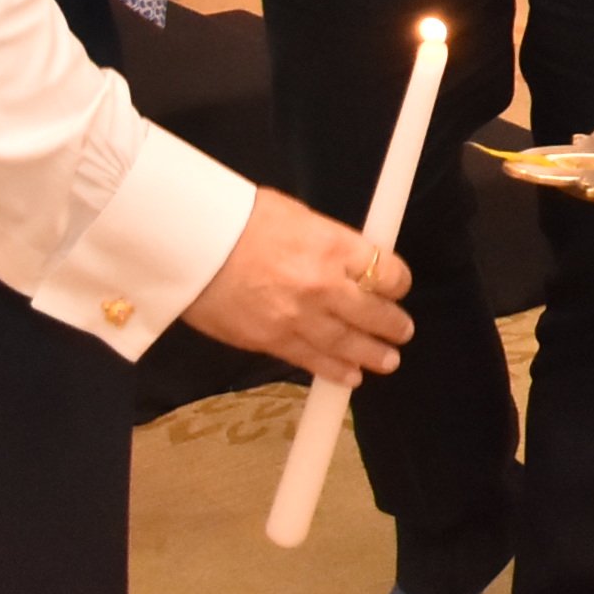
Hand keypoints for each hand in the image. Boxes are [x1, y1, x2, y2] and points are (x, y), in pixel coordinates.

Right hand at [180, 186, 414, 385]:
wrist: (191, 245)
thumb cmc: (240, 219)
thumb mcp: (299, 216)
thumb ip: (328, 241)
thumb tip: (347, 258)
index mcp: (335, 246)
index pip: (387, 272)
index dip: (398, 282)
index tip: (398, 286)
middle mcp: (325, 285)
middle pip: (374, 313)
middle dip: (392, 324)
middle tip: (402, 331)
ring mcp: (299, 318)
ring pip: (348, 344)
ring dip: (372, 355)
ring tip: (388, 361)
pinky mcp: (272, 340)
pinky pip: (313, 361)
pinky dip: (335, 371)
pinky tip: (351, 377)